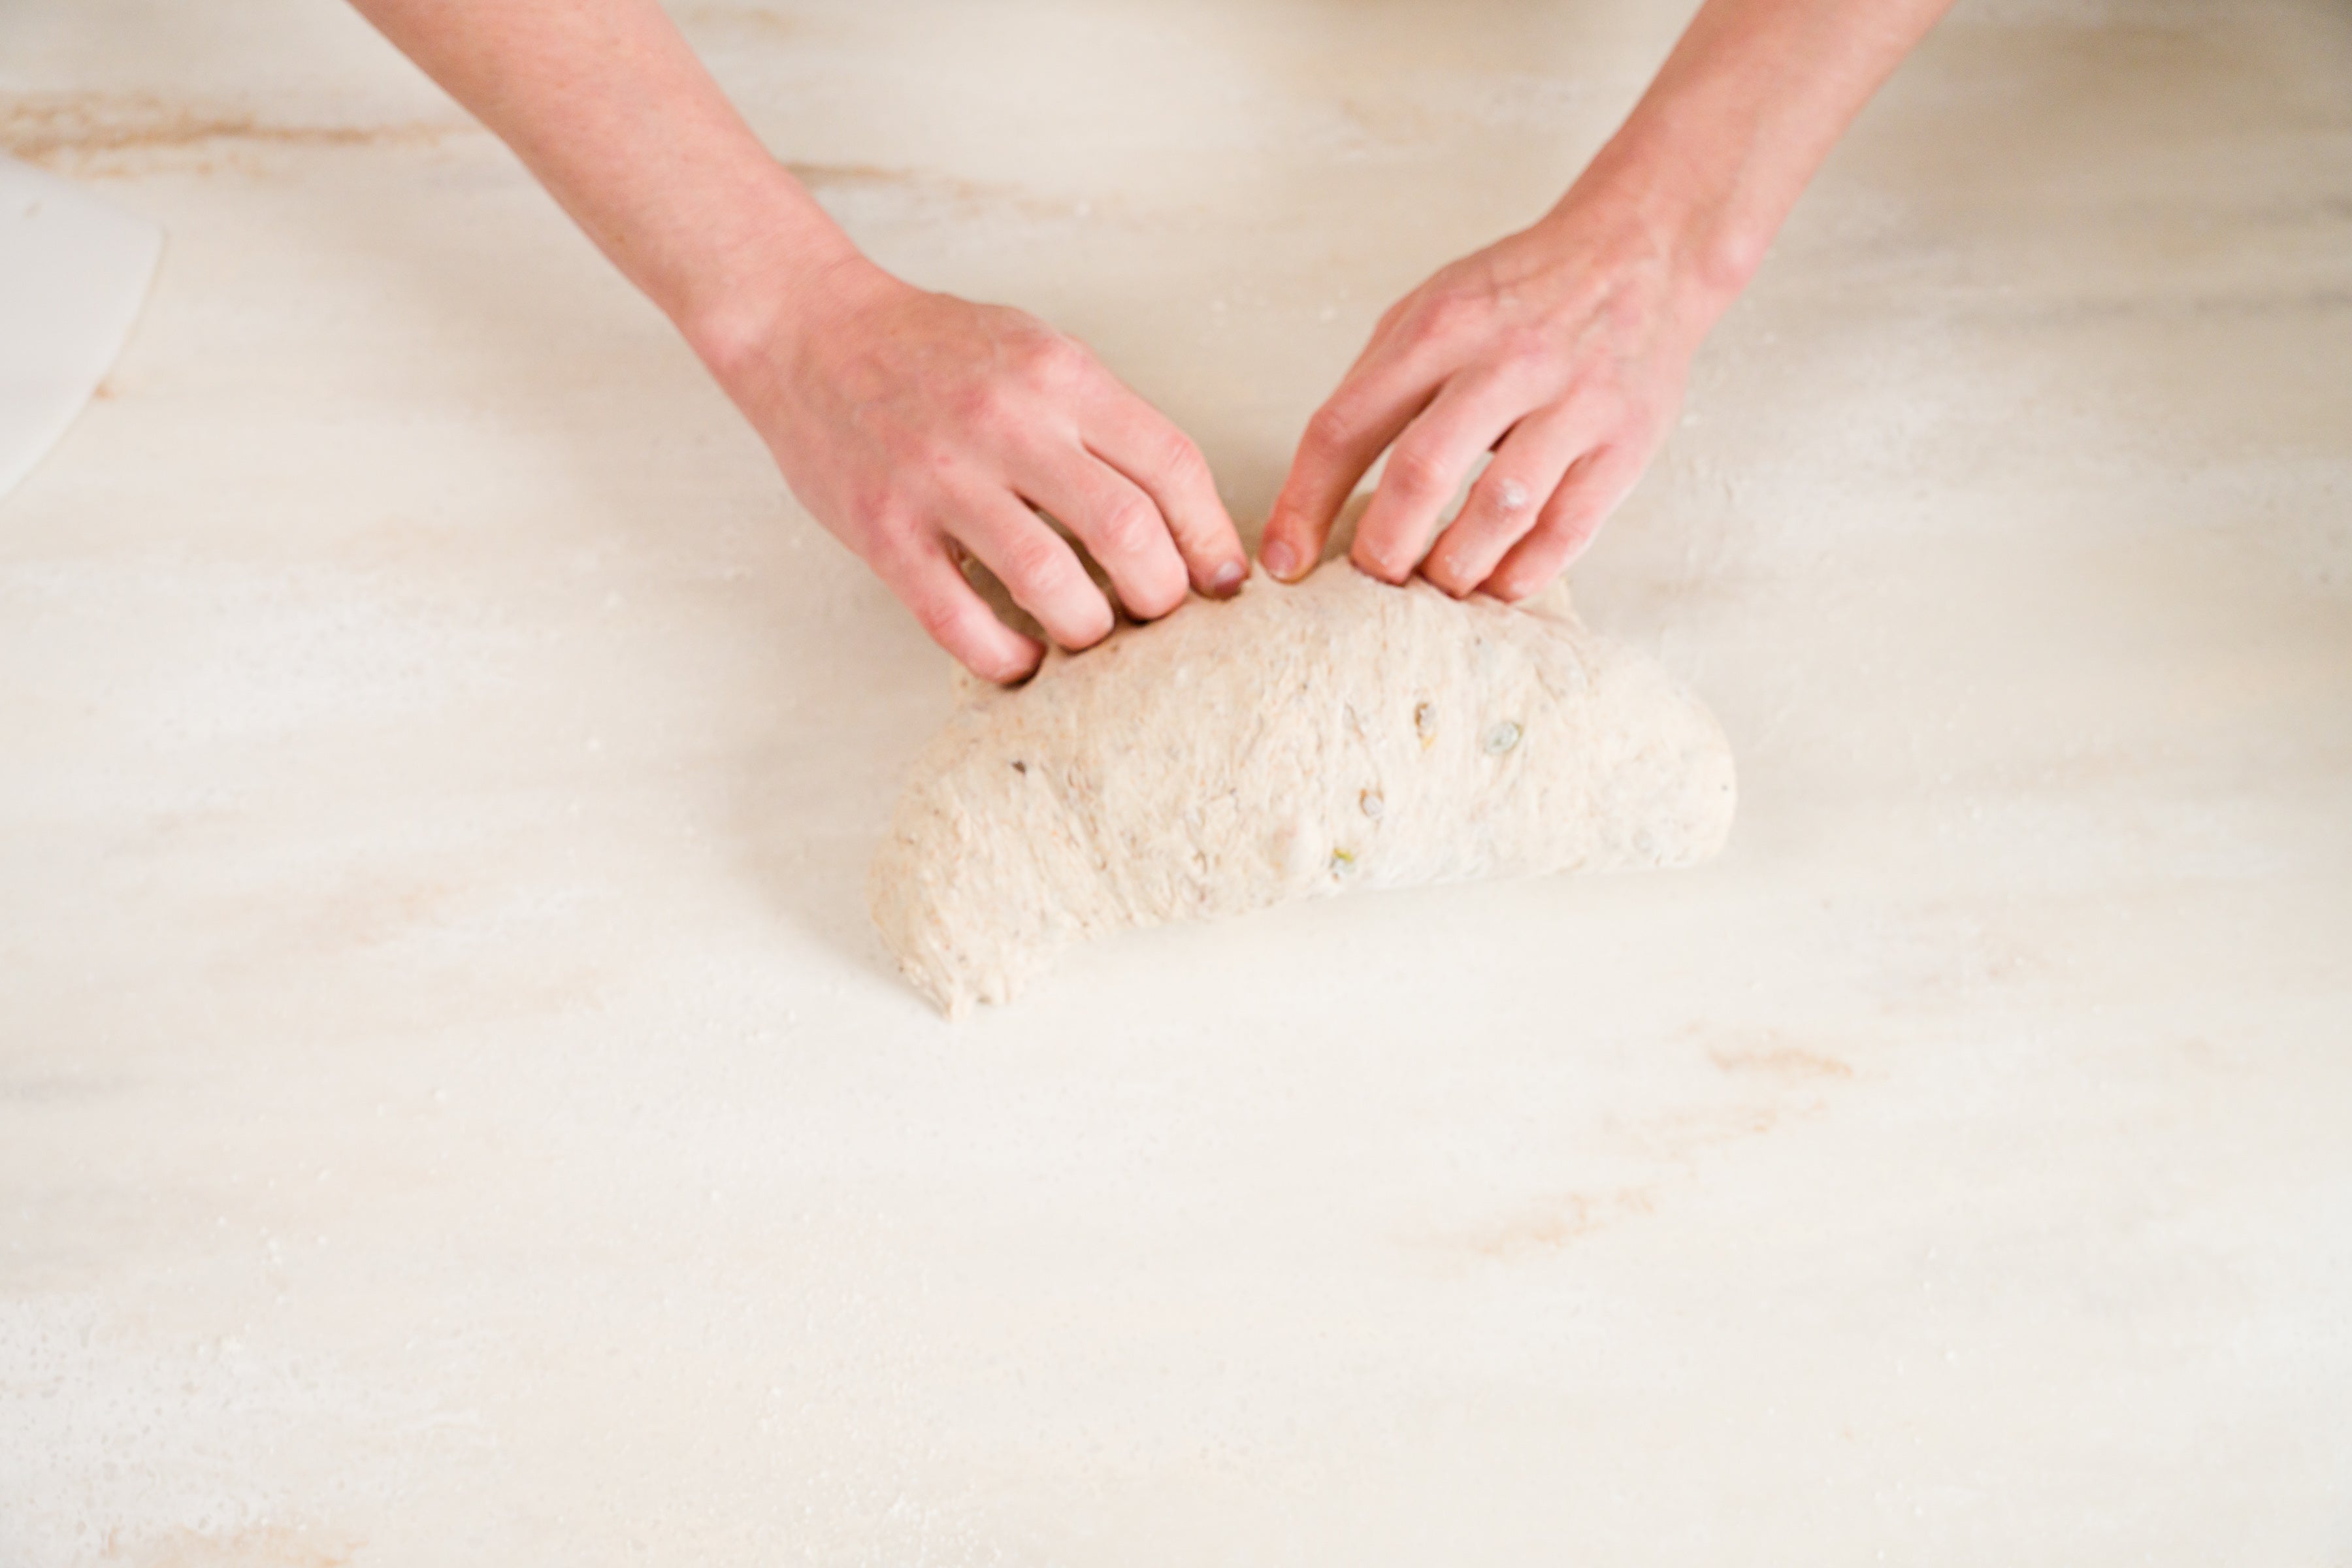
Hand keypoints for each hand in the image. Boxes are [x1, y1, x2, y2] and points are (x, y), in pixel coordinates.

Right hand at [713, 257, 1247, 682]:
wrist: (809, 332)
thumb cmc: (938, 353)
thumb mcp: (1037, 354)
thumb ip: (1105, 424)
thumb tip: (1184, 521)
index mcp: (1059, 375)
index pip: (1170, 464)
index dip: (1210, 536)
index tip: (1221, 580)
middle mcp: (1006, 422)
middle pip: (1125, 529)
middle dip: (1161, 594)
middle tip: (1156, 616)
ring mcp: (940, 478)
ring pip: (1050, 582)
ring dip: (1088, 629)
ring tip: (1090, 635)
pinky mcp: (884, 530)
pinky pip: (959, 620)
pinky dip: (1006, 656)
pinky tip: (1022, 658)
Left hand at [1261, 190, 1727, 601]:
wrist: (1642, 251)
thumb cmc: (1518, 295)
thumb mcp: (1432, 310)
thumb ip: (1375, 388)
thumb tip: (1314, 497)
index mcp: (1439, 326)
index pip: (1345, 425)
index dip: (1304, 504)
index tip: (1284, 562)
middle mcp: (1506, 361)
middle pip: (1420, 475)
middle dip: (1382, 549)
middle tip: (1373, 577)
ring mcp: (1573, 402)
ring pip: (1498, 513)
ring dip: (1453, 569)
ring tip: (1435, 582)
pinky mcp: (1626, 442)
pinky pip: (1566, 531)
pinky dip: (1521, 574)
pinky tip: (1496, 582)